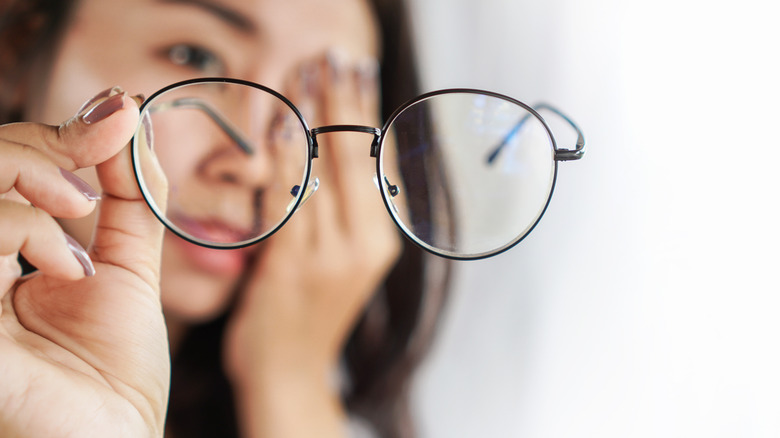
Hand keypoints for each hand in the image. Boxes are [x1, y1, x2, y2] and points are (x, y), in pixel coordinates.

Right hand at [0, 89, 169, 437]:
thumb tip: (127, 120)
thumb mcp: (128, 268)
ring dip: (31, 196)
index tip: (120, 113)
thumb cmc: (114, 370)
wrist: (116, 437)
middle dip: (36, 151)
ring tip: (77, 246)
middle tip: (87, 183)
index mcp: (1, 255)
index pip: (4, 168)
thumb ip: (130, 198)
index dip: (56, 134)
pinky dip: (20, 231)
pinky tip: (63, 272)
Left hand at [223, 53, 400, 436]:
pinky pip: (290, 201)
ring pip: (325, 171)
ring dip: (314, 114)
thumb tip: (345, 151)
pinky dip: (287, 159)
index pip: (378, 160)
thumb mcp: (340, 259)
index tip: (358, 70)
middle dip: (344, 98)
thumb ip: (343, 209)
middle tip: (334, 55)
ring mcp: (330, 257)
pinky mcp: (291, 268)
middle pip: (357, 156)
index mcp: (381, 239)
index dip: (367, 111)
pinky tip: (284, 124)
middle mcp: (365, 244)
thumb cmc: (308, 312)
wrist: (290, 375)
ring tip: (307, 71)